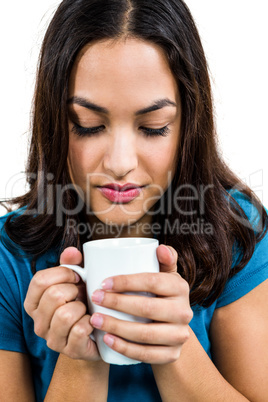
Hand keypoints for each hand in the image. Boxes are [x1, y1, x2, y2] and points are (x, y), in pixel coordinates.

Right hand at [24, 247, 99, 360]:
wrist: (97, 333)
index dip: (62, 273)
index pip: (40, 280)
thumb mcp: (76, 281)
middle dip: (75, 290)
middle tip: (83, 294)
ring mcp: (52, 339)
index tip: (77, 276)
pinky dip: (91, 322)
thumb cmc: (83, 303)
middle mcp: (38, 322)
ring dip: (83, 307)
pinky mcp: (70, 351)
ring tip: (87, 308)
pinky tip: (93, 321)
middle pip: (54, 295)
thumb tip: (72, 251)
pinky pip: (79, 330)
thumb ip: (71, 264)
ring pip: (65, 314)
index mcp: (34, 303)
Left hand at [90, 244, 192, 364]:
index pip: (152, 281)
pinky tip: (107, 339)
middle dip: (116, 303)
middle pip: (146, 308)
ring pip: (145, 334)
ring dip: (116, 327)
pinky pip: (146, 354)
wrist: (172, 328)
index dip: (126, 282)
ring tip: (95, 319)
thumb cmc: (161, 294)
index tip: (102, 282)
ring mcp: (180, 335)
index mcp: (180, 287)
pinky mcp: (172, 355)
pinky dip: (124, 348)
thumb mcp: (165, 275)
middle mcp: (184, 311)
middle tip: (94, 298)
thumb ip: (163, 259)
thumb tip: (159, 247)